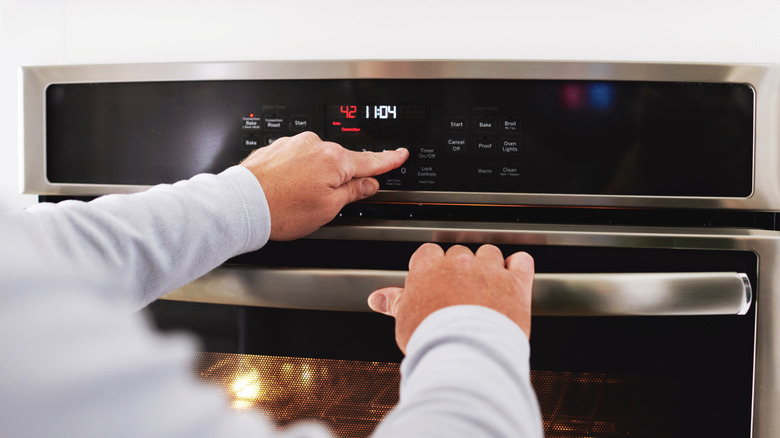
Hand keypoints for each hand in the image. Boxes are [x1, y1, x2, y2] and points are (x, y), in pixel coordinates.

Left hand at [240, 132, 408, 240]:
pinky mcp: (276, 148)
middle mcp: (315, 144)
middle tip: (324, 205)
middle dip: (338, 180)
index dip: (388, 160)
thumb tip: (368, 184)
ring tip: (296, 202)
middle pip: (341, 162)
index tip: (400, 154)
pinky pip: (296, 161)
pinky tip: (286, 192)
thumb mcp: (328, 209)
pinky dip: (296, 176)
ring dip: (314, 179)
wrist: (240, 205)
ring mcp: (293, 143)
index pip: (370, 161)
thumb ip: (352, 192)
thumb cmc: (281, 210)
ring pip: (317, 162)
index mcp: (334, 159)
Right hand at [367, 244, 533, 353]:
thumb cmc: (434, 340)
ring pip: (489, 253)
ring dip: (489, 266)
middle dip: (460, 270)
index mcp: (429, 269)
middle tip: (460, 295)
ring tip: (486, 291)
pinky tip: (514, 275)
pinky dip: (519, 266)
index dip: (431, 268)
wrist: (467, 354)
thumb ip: (394, 302)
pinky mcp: (515, 283)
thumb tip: (376, 298)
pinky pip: (521, 261)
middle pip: (459, 253)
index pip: (428, 253)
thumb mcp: (405, 320)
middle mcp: (459, 263)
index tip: (434, 283)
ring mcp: (489, 270)